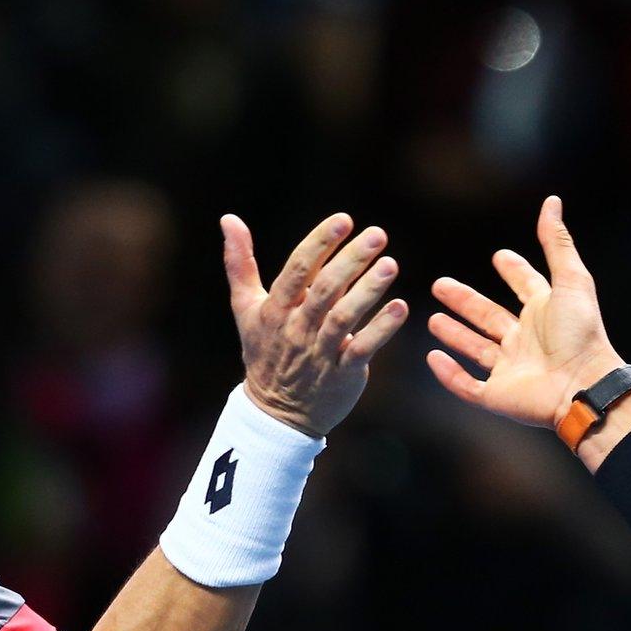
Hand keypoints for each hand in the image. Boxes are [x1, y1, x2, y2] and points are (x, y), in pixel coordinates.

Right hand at [223, 212, 408, 436]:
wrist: (275, 413)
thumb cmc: (264, 350)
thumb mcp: (246, 308)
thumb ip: (240, 263)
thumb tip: (229, 218)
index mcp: (274, 310)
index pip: (296, 270)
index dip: (319, 244)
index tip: (343, 219)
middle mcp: (296, 329)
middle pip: (324, 290)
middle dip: (351, 260)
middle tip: (378, 234)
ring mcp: (319, 353)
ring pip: (344, 318)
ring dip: (368, 291)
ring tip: (391, 265)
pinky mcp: (342, 374)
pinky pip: (362, 349)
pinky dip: (381, 329)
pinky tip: (401, 307)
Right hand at [426, 196, 624, 428]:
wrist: (583, 386)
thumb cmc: (581, 334)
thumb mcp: (571, 280)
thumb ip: (557, 243)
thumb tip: (552, 201)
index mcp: (544, 313)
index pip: (526, 287)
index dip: (515, 272)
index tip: (500, 256)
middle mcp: (526, 340)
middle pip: (489, 316)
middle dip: (465, 301)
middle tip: (440, 284)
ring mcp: (510, 369)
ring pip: (476, 349)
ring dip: (454, 334)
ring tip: (431, 320)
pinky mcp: (498, 396)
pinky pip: (467, 385)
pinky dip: (449, 373)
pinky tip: (433, 357)